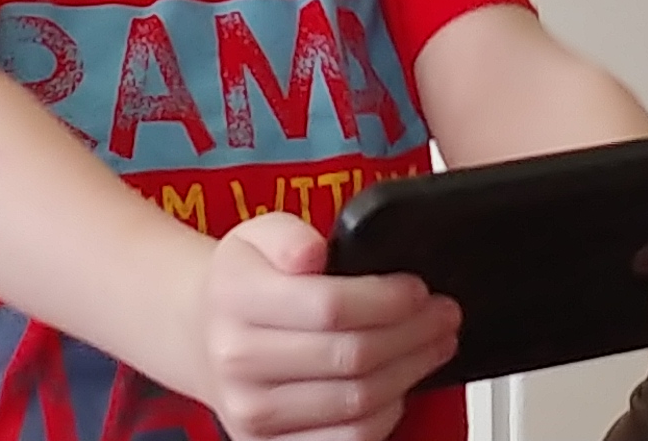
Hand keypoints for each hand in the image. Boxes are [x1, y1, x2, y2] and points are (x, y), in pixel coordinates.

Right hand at [203, 212, 461, 440]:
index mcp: (235, 298)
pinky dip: (387, 413)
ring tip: (433, 344)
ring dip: (410, 372)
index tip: (418, 289)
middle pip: (352, 356)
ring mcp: (252, 411)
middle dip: (414, 333)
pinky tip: (399, 384)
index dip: (388, 300)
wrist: (204, 336)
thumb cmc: (244, 285)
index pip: (330, 306)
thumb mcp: (259, 234)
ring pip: (358, 402)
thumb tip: (313, 254)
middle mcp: (237, 360)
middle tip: (443, 315)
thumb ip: (290, 235)